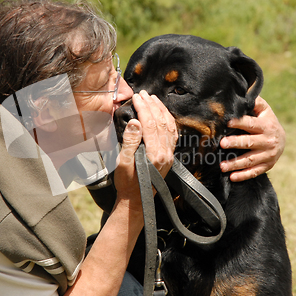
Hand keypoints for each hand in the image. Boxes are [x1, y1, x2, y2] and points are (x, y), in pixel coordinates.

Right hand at [113, 90, 177, 209]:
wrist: (136, 202)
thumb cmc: (127, 184)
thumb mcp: (123, 163)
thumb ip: (130, 142)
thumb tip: (135, 122)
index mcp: (154, 154)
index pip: (150, 124)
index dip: (143, 108)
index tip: (136, 97)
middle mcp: (165, 153)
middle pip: (161, 122)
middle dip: (152, 105)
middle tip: (143, 93)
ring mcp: (169, 155)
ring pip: (169, 126)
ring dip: (161, 110)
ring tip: (153, 99)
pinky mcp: (169, 157)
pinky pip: (172, 134)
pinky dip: (168, 120)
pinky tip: (163, 114)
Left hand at [219, 96, 284, 181]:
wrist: (282, 140)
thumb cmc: (266, 122)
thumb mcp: (264, 110)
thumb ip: (255, 103)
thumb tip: (243, 93)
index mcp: (266, 126)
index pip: (251, 124)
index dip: (240, 122)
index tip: (227, 123)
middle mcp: (268, 141)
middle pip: (250, 142)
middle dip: (236, 143)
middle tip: (222, 143)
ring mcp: (268, 155)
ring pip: (250, 160)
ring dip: (235, 164)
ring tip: (222, 166)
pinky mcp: (267, 165)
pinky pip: (254, 172)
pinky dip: (243, 175)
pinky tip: (232, 177)